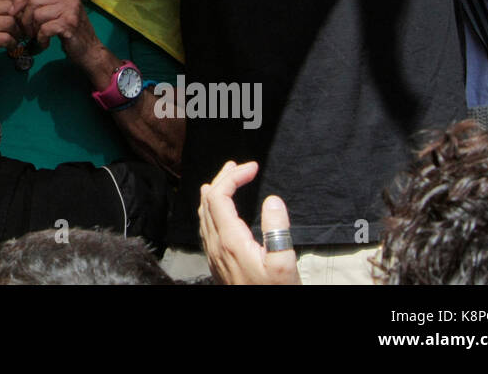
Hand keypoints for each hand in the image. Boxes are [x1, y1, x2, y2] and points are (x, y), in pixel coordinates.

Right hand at [0, 0, 21, 77]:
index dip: (17, 5)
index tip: (18, 15)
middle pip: (9, 8)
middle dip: (18, 19)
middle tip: (20, 29)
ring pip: (9, 22)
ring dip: (16, 33)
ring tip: (14, 37)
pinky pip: (6, 37)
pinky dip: (12, 44)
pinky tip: (10, 46)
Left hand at [10, 0, 98, 61]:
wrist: (89, 49)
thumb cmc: (69, 30)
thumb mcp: (58, 9)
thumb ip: (43, 1)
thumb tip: (16, 0)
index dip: (20, 0)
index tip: (13, 12)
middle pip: (33, 1)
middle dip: (25, 18)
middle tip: (28, 30)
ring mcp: (71, 8)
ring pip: (37, 14)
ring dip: (33, 29)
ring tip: (38, 36)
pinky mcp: (69, 23)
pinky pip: (44, 28)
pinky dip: (41, 38)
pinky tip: (45, 43)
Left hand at [198, 160, 300, 284]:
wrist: (260, 320)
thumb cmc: (275, 293)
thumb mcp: (283, 264)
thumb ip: (277, 231)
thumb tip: (272, 200)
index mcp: (230, 240)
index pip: (218, 196)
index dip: (232, 176)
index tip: (252, 167)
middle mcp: (216, 244)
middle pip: (208, 200)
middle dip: (222, 178)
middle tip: (239, 166)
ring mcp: (214, 253)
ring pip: (204, 213)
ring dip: (214, 192)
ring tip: (228, 179)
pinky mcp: (217, 261)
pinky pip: (206, 227)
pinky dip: (212, 208)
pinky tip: (222, 210)